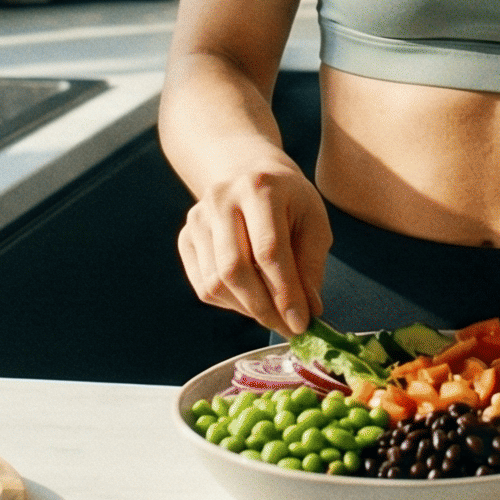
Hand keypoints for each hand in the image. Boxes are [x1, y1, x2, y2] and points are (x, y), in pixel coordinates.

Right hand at [177, 162, 329, 334]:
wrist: (247, 172)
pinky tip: (250, 298)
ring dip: (247, 309)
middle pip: (235, 269)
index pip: (269, 250)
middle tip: (287, 328)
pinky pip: (203, 286)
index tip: (301, 323)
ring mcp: (198, 218)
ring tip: (272, 312)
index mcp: (260, 187)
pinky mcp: (185, 237)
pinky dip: (230, 303)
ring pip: (216, 283)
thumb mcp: (313, 221)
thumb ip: (311, 265)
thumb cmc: (288, 200)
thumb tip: (308, 310)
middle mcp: (221, 199)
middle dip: (263, 308)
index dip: (285, 292)